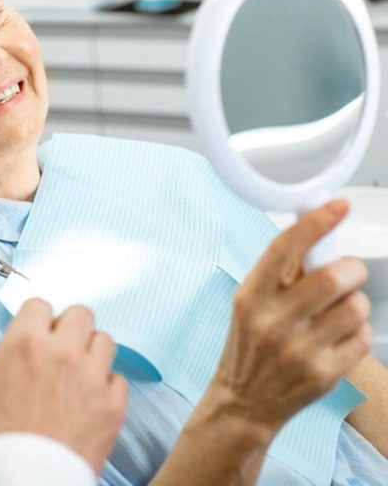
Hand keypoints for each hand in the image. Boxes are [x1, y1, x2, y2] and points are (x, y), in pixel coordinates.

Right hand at [0, 298, 127, 474]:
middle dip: (69, 327)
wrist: (19, 484)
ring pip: (104, 341)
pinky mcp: (111, 406)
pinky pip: (118, 379)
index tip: (34, 333)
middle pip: (80, 314)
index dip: (36, 318)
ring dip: (91, 351)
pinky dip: (107, 386)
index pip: (41, 304)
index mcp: (25, 341)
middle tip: (59, 348)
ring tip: (78, 371)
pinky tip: (90, 398)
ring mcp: (91, 377)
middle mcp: (62, 351)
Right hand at [209, 200, 370, 436]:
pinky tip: (338, 336)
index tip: (338, 205)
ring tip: (340, 309)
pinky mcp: (324, 374)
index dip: (315, 223)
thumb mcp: (249, 301)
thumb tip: (312, 231)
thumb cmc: (249, 344)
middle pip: (332, 277)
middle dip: (351, 268)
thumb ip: (280, 272)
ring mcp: (300, 349)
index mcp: (252, 295)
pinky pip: (363, 338)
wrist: (244, 401)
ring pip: (355, 307)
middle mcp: (273, 320)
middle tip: (348, 271)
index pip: (285, 248)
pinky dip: (358, 332)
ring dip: (356, 302)